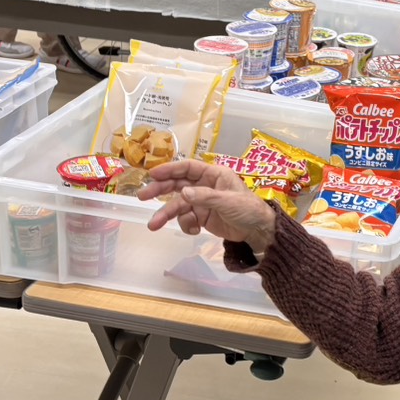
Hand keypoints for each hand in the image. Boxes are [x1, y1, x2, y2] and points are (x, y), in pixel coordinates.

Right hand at [139, 159, 276, 252]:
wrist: (257, 231)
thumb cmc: (248, 209)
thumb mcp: (228, 200)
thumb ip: (205, 197)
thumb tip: (183, 193)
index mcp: (213, 175)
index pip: (187, 168)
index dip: (169, 169)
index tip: (152, 174)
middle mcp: (204, 186)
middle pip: (176, 185)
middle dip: (159, 190)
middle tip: (142, 196)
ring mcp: (201, 202)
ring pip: (178, 205)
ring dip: (166, 214)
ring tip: (154, 225)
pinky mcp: (201, 217)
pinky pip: (186, 219)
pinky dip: (186, 225)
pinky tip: (195, 231)